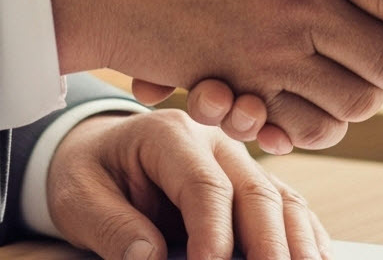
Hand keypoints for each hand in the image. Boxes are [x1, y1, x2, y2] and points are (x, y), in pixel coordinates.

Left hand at [45, 108, 327, 259]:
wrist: (100, 154)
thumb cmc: (89, 175)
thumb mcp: (77, 198)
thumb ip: (110, 226)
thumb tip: (148, 259)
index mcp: (170, 135)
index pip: (204, 187)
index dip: (212, 238)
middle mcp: (216, 142)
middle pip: (256, 193)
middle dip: (268, 249)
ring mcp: (240, 162)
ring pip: (283, 202)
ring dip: (297, 248)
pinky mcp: (252, 186)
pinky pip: (290, 211)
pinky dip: (305, 242)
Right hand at [151, 0, 382, 146]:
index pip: (228, 4)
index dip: (191, 41)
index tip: (155, 63)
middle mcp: (310, 2)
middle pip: (252, 64)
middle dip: (222, 88)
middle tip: (191, 94)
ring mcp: (330, 36)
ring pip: (279, 95)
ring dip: (251, 110)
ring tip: (215, 106)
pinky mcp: (355, 64)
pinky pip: (313, 115)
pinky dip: (289, 128)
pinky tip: (258, 122)